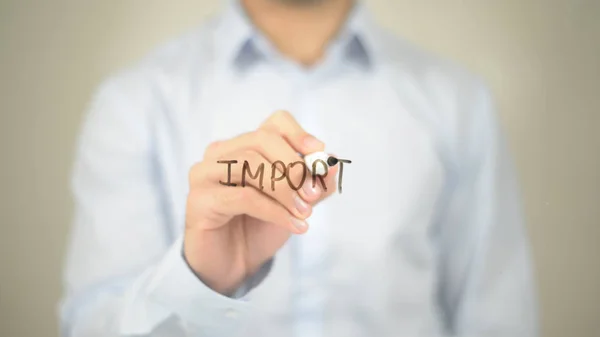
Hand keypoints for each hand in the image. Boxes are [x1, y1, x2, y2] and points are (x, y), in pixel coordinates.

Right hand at [183, 110, 337, 294]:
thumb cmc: (260, 227)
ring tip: (304, 213)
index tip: (318, 154)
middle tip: (313, 194)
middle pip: (261, 139)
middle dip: (294, 166)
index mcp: (244, 146)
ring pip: (250, 164)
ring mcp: (204, 174)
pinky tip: (293, 225)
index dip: (298, 134)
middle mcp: (220, 153)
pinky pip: (242, 196)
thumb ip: (313, 185)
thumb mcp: (295, 204)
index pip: (273, 123)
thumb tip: (332, 163)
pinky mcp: (198, 200)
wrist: (234, 265)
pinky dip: (274, 210)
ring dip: (284, 189)